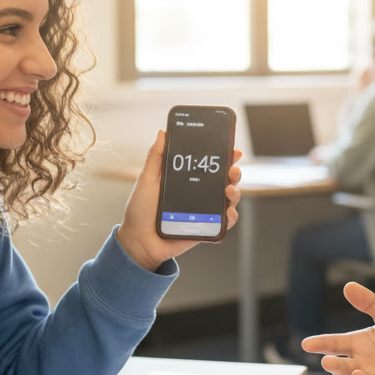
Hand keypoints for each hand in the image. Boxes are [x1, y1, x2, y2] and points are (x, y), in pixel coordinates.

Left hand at [116, 129, 242, 270]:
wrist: (139, 242)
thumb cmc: (140, 212)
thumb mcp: (146, 180)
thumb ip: (155, 157)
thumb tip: (162, 133)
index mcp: (187, 181)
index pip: (209, 166)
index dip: (223, 157)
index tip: (232, 149)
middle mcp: (198, 195)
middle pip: (224, 181)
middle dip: (234, 173)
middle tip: (233, 170)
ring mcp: (204, 211)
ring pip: (228, 199)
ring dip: (235, 192)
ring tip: (229, 190)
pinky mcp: (206, 228)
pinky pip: (225, 222)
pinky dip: (231, 216)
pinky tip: (228, 211)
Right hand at [301, 282, 374, 374]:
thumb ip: (370, 303)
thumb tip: (348, 286)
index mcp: (360, 345)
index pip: (336, 344)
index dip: (321, 344)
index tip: (307, 344)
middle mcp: (363, 365)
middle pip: (344, 367)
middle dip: (335, 365)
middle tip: (327, 362)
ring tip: (357, 373)